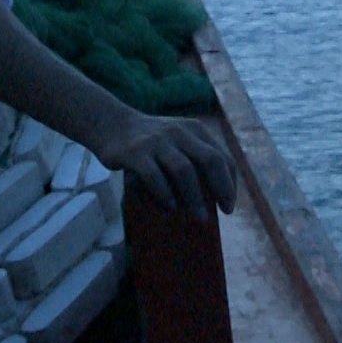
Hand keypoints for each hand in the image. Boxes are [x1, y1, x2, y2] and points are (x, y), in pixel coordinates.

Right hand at [94, 113, 237, 221]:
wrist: (111, 125)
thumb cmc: (151, 143)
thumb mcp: (177, 141)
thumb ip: (195, 159)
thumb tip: (213, 198)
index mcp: (194, 130)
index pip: (222, 156)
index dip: (230, 182)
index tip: (229, 205)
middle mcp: (179, 132)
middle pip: (210, 160)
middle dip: (222, 188)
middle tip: (225, 211)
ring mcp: (157, 141)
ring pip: (184, 170)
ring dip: (194, 197)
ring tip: (200, 218)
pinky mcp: (135, 152)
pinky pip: (154, 176)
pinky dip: (165, 195)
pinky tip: (170, 209)